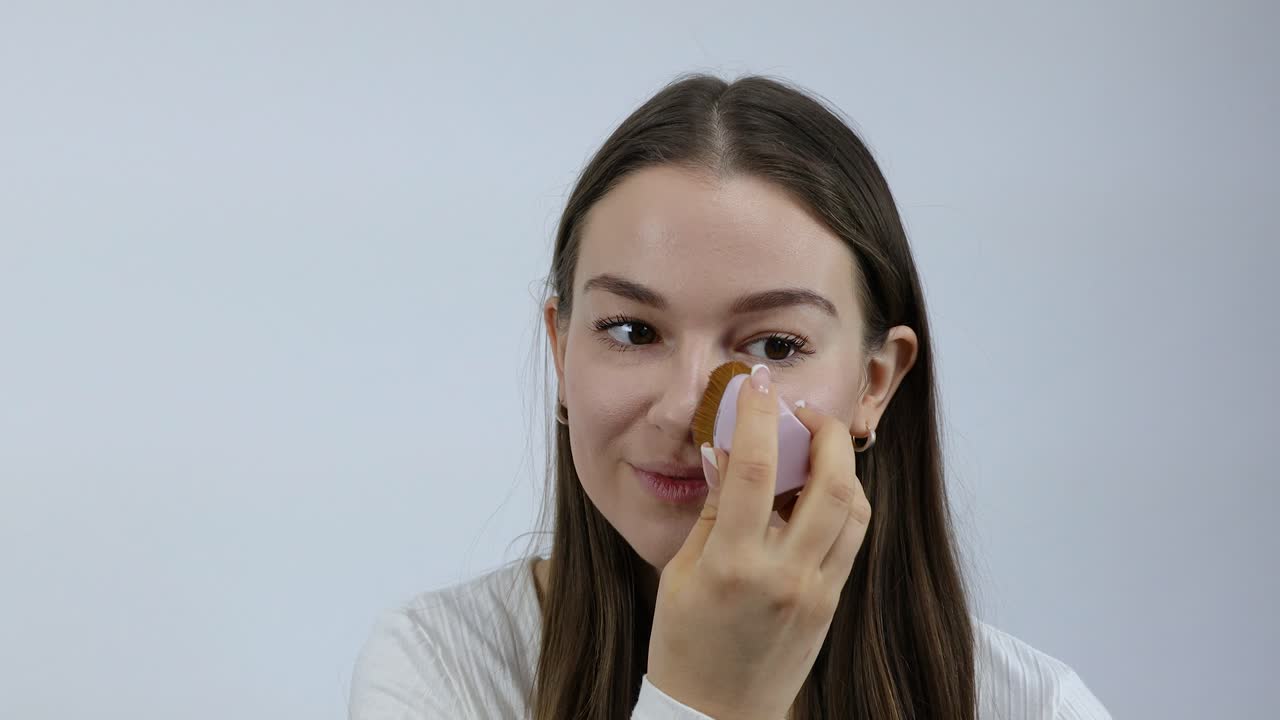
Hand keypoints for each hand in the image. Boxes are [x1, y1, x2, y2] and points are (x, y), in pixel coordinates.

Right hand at [646, 364, 871, 719]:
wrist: (718, 716)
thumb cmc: (685, 646)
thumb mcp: (681, 573)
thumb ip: (711, 510)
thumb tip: (725, 451)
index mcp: (733, 565)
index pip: (754, 469)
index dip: (758, 414)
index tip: (756, 382)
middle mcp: (784, 575)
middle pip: (830, 480)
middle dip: (823, 430)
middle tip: (800, 410)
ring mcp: (817, 590)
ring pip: (854, 506)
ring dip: (840, 463)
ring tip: (813, 446)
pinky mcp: (832, 601)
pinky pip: (852, 536)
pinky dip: (843, 501)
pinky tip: (819, 489)